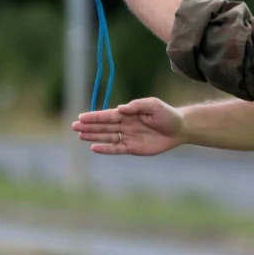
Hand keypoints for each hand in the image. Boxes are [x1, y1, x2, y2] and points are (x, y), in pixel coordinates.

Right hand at [71, 97, 185, 155]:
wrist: (179, 129)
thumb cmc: (167, 114)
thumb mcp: (154, 105)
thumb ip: (137, 106)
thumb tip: (121, 108)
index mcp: (128, 113)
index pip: (108, 115)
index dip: (94, 116)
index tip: (81, 117)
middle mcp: (125, 125)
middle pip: (104, 126)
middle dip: (89, 126)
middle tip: (74, 126)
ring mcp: (128, 137)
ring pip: (107, 137)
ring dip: (94, 136)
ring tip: (80, 136)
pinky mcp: (133, 148)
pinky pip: (116, 149)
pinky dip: (106, 149)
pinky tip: (94, 147)